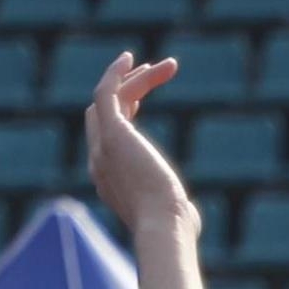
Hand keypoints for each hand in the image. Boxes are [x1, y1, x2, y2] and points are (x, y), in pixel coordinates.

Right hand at [82, 53, 196, 239]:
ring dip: (136, 78)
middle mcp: (98, 160)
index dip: (122, 110)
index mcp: (106, 179)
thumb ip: (175, 211)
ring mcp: (102, 147)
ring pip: (110, 99)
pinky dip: (115, 73)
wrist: (163, 228)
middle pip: (101, 112)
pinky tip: (129, 58)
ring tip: (168, 65)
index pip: (104, 135)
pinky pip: (106, 93)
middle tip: (156, 72)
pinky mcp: (114, 134)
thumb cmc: (173, 229)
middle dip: (127, 89)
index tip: (142, 94)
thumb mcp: (172, 219)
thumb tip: (191, 219)